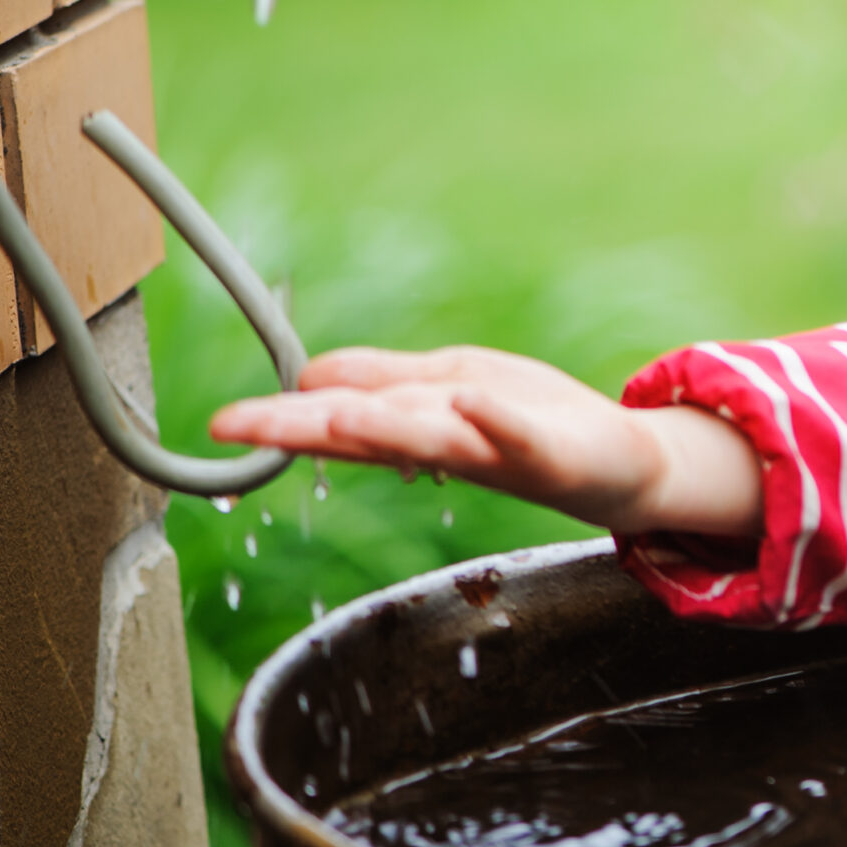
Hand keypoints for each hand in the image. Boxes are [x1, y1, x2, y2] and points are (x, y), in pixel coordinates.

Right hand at [209, 346, 763, 535]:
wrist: (628, 467)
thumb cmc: (535, 425)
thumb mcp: (450, 390)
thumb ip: (385, 386)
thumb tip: (307, 379)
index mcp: (423, 426)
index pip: (342, 420)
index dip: (282, 420)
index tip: (218, 423)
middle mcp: (452, 444)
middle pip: (371, 434)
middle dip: (306, 429)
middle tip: (237, 426)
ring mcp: (502, 450)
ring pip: (433, 438)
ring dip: (383, 426)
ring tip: (330, 416)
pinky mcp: (553, 453)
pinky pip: (519, 436)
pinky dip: (495, 419)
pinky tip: (467, 400)